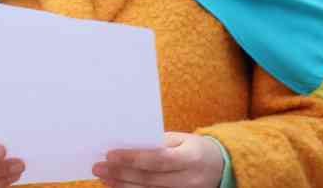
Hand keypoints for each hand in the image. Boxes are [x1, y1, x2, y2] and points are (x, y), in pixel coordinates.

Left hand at [94, 132, 225, 186]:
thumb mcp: (182, 139)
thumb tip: (127, 145)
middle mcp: (189, 180)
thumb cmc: (196, 149)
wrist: (223, 168)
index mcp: (191, 158)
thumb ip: (157, 143)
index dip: (132, 158)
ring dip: (123, 186)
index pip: (157, 159)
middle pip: (150, 179)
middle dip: (121, 174)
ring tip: (105, 178)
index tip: (110, 155)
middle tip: (98, 168)